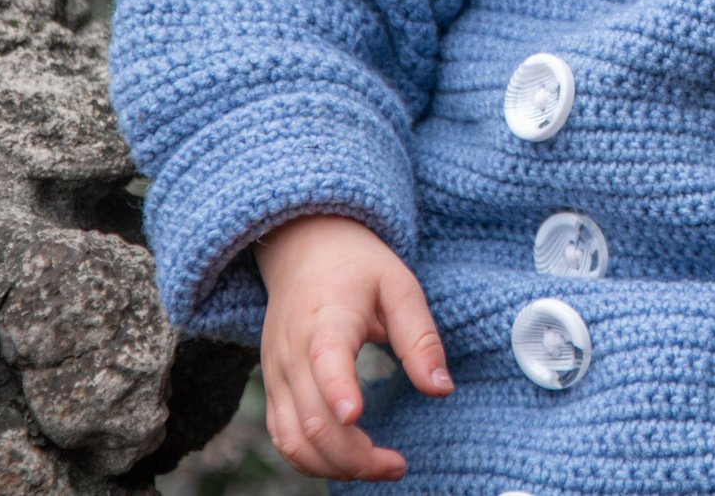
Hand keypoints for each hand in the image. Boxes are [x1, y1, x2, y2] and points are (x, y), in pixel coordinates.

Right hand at [254, 214, 451, 481]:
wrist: (302, 246)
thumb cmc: (357, 266)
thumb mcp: (400, 286)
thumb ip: (420, 339)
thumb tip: (442, 389)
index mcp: (328, 319)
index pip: (325, 359)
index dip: (337, 391)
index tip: (357, 416)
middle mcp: (293, 352)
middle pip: (312, 419)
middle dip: (354, 456)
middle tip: (397, 465)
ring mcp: (277, 374)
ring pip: (292, 439)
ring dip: (333, 467)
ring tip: (378, 468)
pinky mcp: (272, 387)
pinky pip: (283, 437)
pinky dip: (311, 460)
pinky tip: (347, 463)